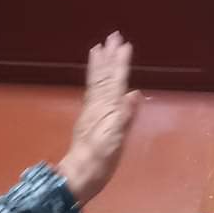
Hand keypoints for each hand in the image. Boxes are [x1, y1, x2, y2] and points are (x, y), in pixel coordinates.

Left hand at [56, 32, 140, 205]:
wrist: (79, 176)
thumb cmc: (100, 160)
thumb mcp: (116, 140)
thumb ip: (125, 116)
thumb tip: (134, 93)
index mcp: (107, 108)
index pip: (116, 80)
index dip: (120, 63)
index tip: (124, 44)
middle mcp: (98, 105)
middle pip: (104, 76)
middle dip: (109, 56)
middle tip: (112, 36)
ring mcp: (92, 111)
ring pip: (96, 81)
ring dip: (100, 64)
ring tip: (99, 48)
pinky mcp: (89, 118)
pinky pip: (92, 91)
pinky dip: (95, 79)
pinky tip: (97, 78)